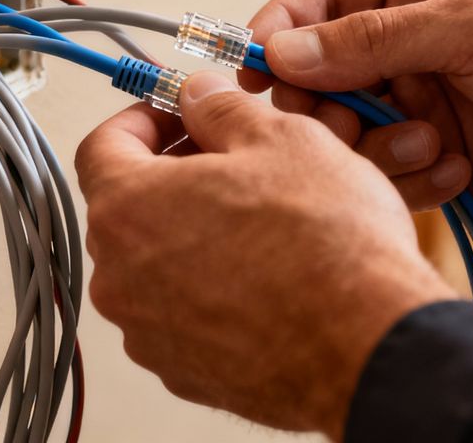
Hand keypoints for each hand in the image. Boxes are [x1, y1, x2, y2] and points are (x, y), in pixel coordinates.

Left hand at [76, 72, 452, 437]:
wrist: (370, 346)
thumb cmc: (326, 247)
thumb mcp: (281, 139)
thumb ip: (222, 110)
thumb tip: (201, 98)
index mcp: (128, 208)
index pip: (102, 146)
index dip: (144, 118)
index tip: (180, 115)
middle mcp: (120, 278)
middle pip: (127, 208)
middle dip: (172, 177)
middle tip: (229, 162)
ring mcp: (148, 333)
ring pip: (155, 266)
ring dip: (192, 236)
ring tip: (259, 222)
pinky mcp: (184, 373)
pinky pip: (182, 316)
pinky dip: (210, 291)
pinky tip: (266, 277)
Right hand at [244, 0, 472, 236]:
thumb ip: (375, 38)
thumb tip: (283, 50)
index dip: (279, 30)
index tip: (252, 70)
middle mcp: (406, 43)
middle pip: (317, 73)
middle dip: (322, 104)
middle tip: (336, 125)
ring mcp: (418, 102)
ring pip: (345, 132)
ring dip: (374, 146)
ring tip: (428, 144)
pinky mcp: (434, 157)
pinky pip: (386, 176)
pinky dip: (411, 179)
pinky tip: (460, 170)